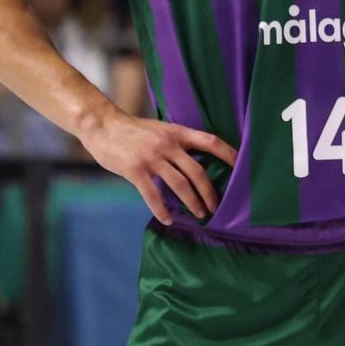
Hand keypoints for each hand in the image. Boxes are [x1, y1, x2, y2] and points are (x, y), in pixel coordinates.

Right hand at [77, 109, 236, 224]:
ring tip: (199, 215)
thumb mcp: (161, 129)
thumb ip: (177, 143)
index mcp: (178, 132)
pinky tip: (168, 219)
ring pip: (179, 185)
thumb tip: (196, 162)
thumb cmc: (133, 130)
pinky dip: (162, 210)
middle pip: (198, 171)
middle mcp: (169, 144)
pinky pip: (153, 194)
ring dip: (192, 202)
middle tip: (216, 207)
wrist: (102, 125)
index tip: (242, 166)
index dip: (228, 154)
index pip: (211, 141)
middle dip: (209, 192)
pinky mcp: (136, 170)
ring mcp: (152, 158)